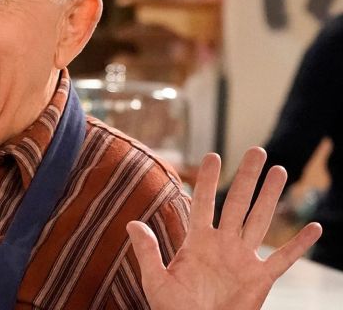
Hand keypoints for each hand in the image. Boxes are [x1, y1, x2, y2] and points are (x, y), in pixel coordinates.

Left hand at [126, 147, 322, 309]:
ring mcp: (243, 259)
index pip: (204, 203)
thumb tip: (131, 223)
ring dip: (270, 196)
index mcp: (197, 241)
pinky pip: (283, 259)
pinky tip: (313, 228)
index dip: (209, 181)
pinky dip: (298, 245)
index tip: (213, 156)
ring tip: (281, 171)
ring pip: (260, 220)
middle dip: (247, 177)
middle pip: (237, 203)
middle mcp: (222, 244)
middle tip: (256, 150)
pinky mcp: (260, 279)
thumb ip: (147, 251)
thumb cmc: (174, 309)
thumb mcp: (155, 280)